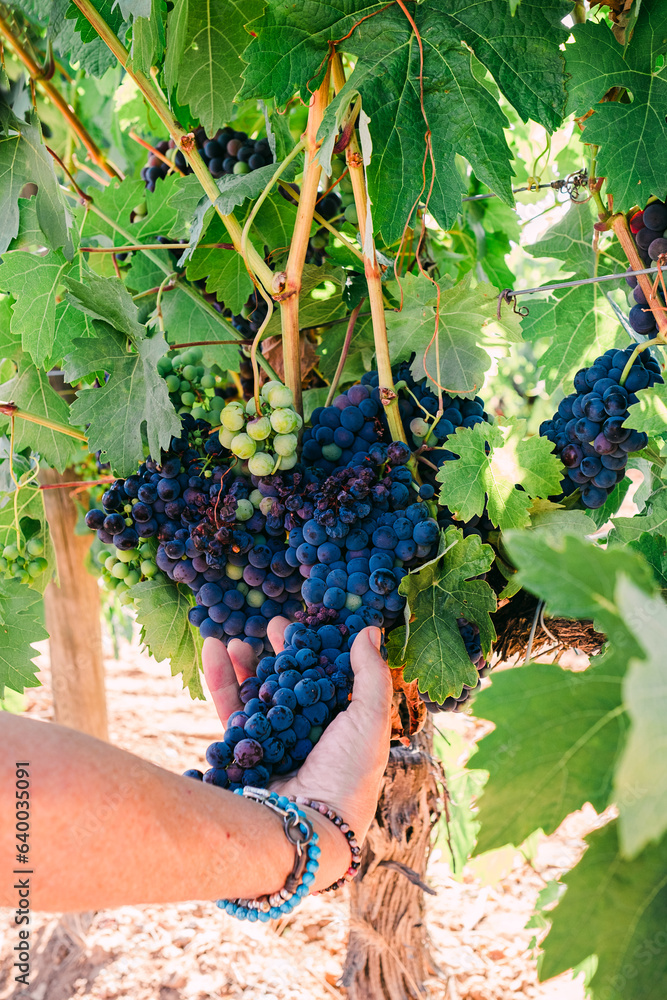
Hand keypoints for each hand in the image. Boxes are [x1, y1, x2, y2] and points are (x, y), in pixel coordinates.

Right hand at [202, 618, 391, 843]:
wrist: (307, 826)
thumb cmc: (348, 775)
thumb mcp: (370, 720)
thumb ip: (371, 674)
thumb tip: (369, 630)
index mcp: (341, 726)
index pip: (326, 678)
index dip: (317, 650)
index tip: (308, 623)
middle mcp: (307, 734)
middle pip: (289, 683)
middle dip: (279, 652)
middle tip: (271, 624)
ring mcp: (273, 744)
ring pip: (256, 694)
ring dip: (245, 664)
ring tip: (235, 638)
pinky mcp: (243, 753)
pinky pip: (230, 709)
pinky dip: (221, 679)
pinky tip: (214, 652)